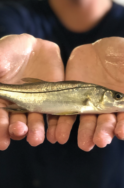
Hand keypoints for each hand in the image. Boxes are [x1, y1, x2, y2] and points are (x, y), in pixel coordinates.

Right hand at [0, 34, 63, 149]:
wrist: (35, 48)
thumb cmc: (9, 51)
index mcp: (0, 98)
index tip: (1, 140)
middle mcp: (15, 106)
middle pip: (15, 122)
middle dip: (17, 130)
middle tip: (20, 133)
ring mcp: (34, 105)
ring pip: (34, 121)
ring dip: (35, 131)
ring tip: (36, 140)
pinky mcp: (52, 101)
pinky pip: (54, 116)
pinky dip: (54, 126)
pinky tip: (54, 135)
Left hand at [53, 37, 123, 150]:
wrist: (99, 47)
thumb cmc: (123, 53)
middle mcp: (106, 107)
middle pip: (105, 124)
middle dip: (103, 133)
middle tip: (100, 141)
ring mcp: (87, 104)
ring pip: (85, 123)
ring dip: (83, 134)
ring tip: (82, 143)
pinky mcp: (70, 99)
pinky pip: (65, 114)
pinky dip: (61, 125)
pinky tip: (58, 134)